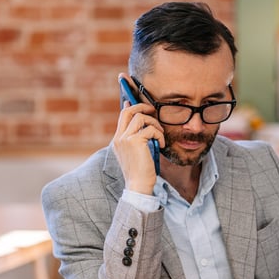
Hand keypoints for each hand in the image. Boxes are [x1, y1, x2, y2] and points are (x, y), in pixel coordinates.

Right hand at [112, 74, 165, 194]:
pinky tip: (161, 145)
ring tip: (160, 137)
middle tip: (154, 111)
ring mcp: (125, 138)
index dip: (128, 102)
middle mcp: (118, 137)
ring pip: (142, 117)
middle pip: (128, 110)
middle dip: (143, 107)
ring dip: (155, 124)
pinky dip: (159, 134)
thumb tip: (146, 125)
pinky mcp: (134, 141)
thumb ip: (139, 138)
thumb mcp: (139, 152)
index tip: (129, 92)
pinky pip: (150, 128)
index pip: (122, 114)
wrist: (139, 187)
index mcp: (118, 139)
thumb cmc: (143, 172)